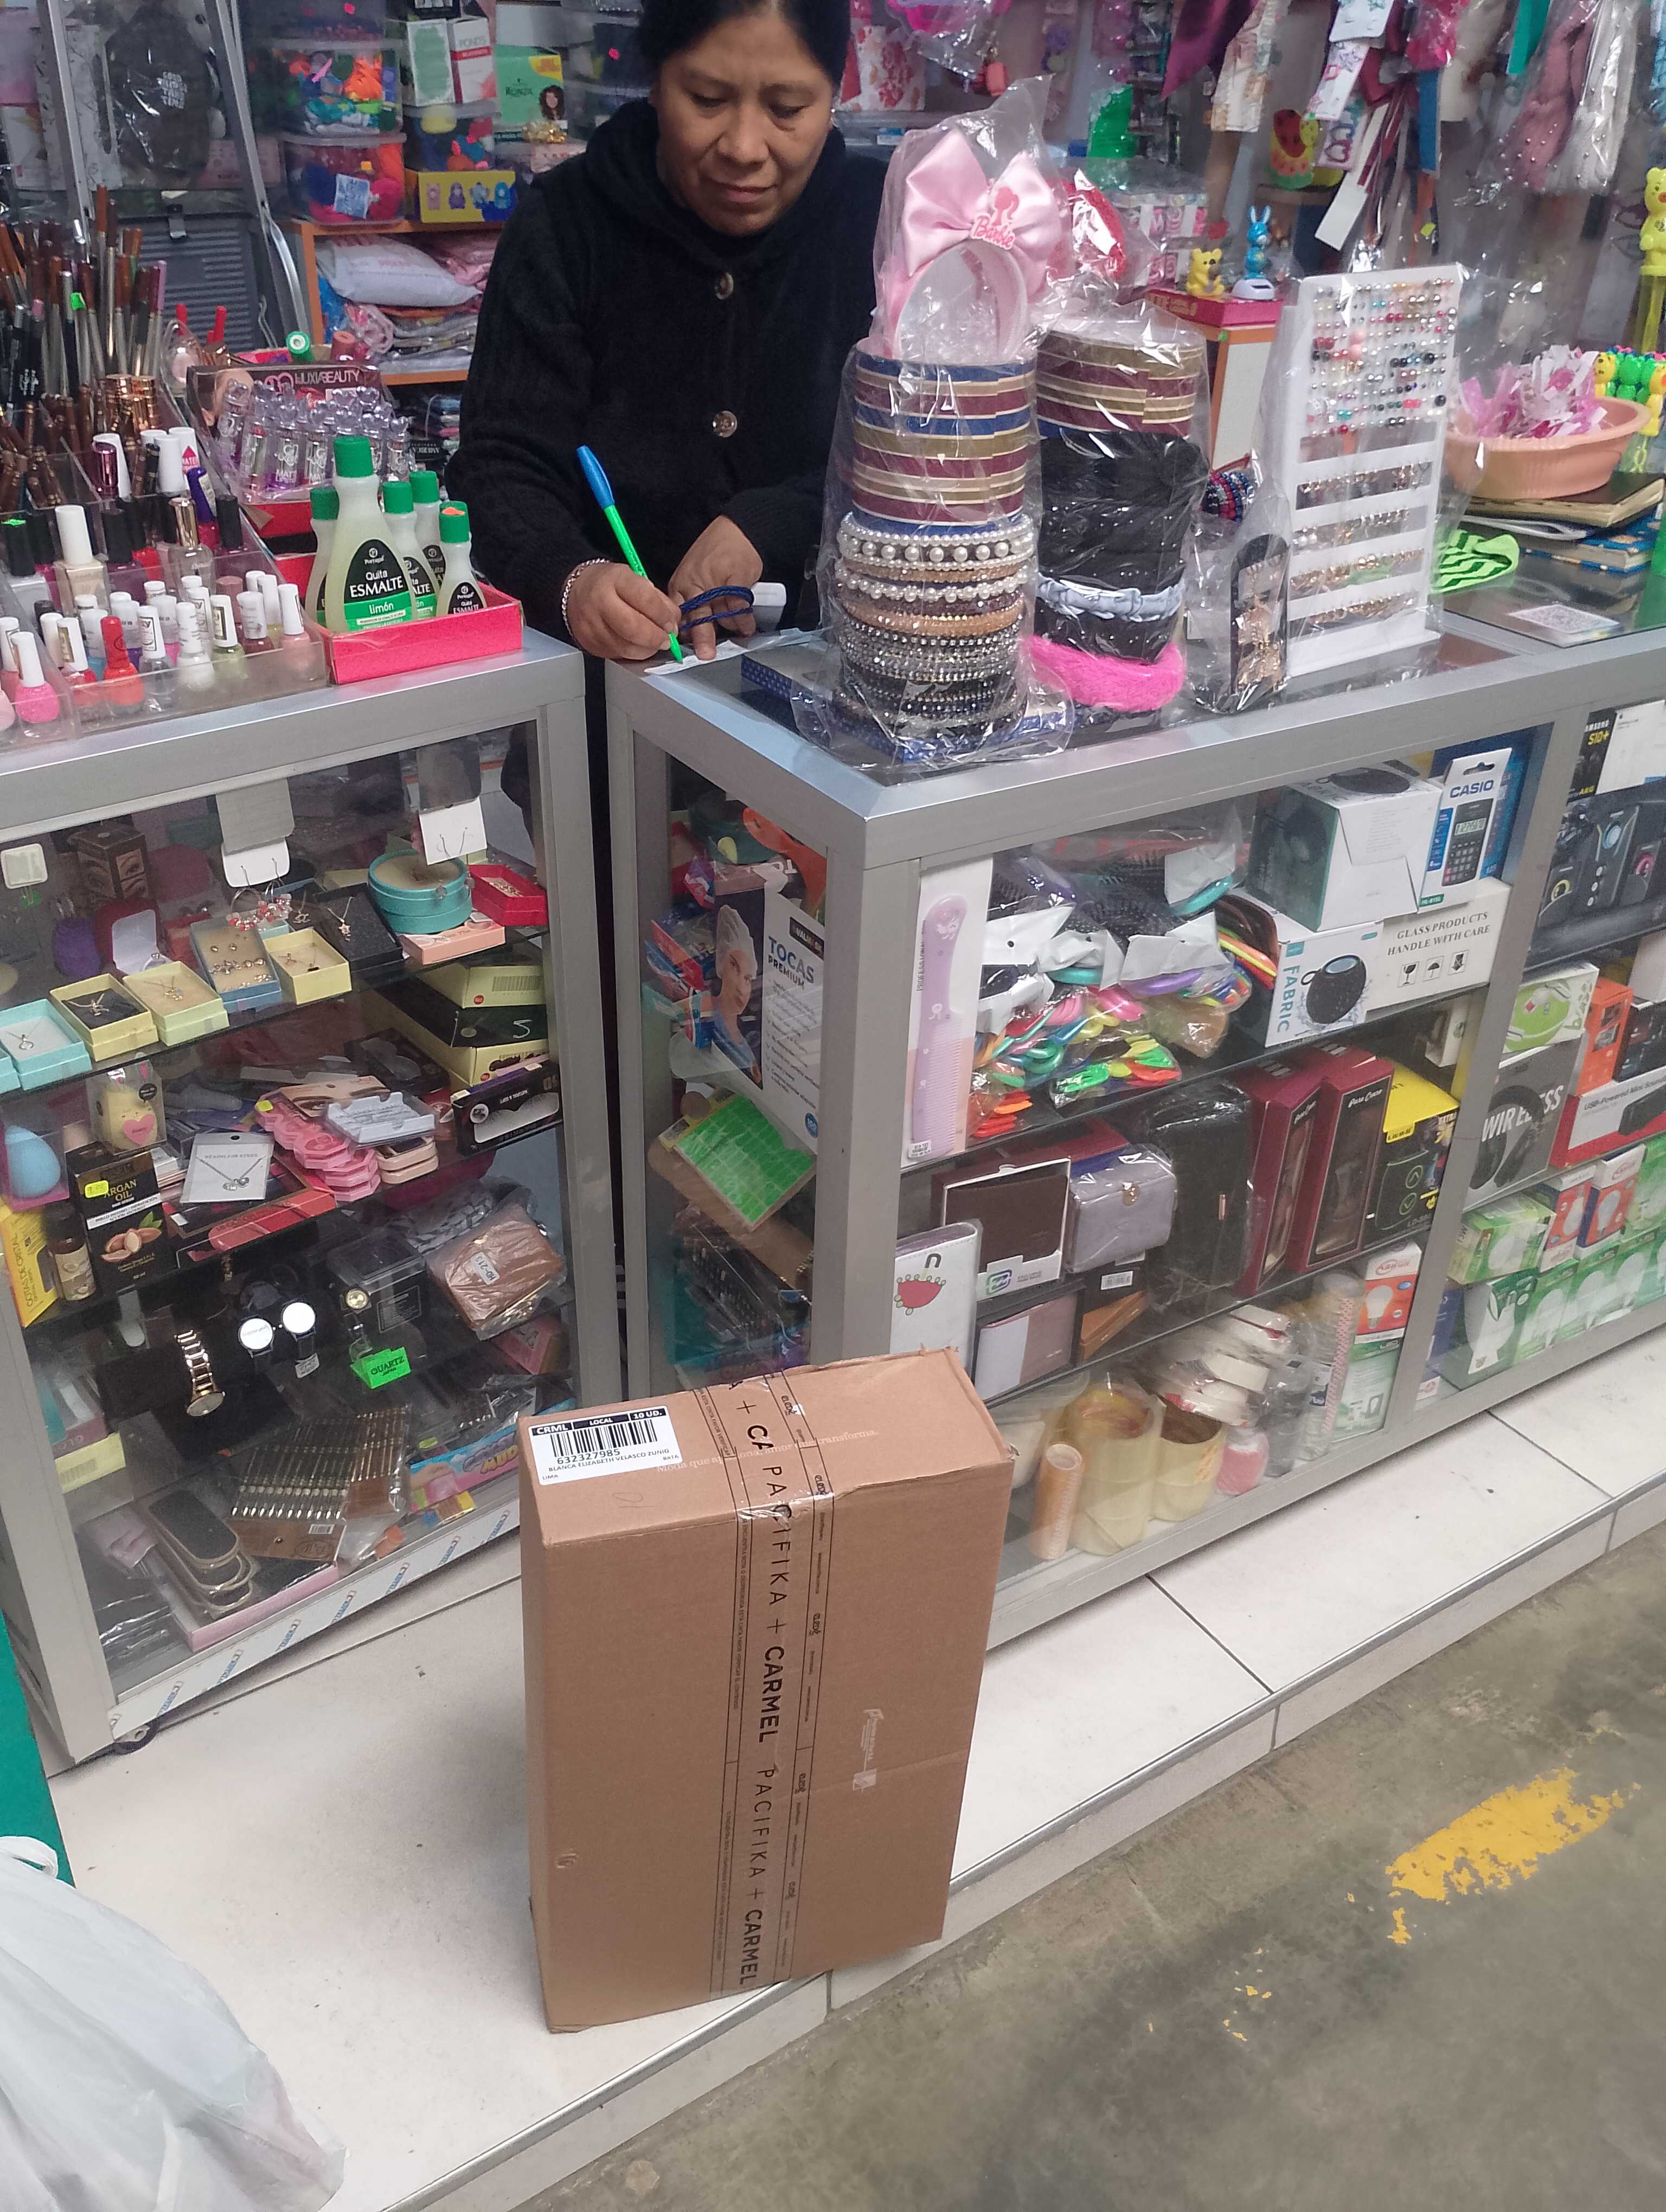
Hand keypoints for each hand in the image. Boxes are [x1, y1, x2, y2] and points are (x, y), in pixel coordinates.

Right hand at [563, 562, 682, 661]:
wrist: (577, 591)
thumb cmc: (611, 584)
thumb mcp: (635, 579)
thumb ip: (657, 599)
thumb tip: (674, 622)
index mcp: (615, 579)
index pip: (644, 599)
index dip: (662, 615)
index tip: (671, 623)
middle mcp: (599, 601)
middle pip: (633, 628)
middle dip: (656, 637)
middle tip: (667, 640)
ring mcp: (591, 625)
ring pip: (626, 647)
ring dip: (647, 649)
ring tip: (655, 644)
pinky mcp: (590, 643)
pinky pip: (617, 655)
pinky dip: (633, 653)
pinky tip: (639, 646)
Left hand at [669, 518, 762, 660]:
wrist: (737, 531)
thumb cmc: (714, 554)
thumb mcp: (693, 576)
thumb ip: (691, 603)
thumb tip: (689, 633)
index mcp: (680, 585)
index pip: (678, 614)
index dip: (683, 633)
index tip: (686, 649)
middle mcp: (695, 585)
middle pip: (698, 618)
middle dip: (703, 637)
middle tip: (706, 654)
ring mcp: (716, 583)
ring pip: (722, 616)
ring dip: (730, 627)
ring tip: (738, 634)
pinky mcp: (736, 581)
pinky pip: (740, 608)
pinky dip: (745, 621)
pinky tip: (747, 628)